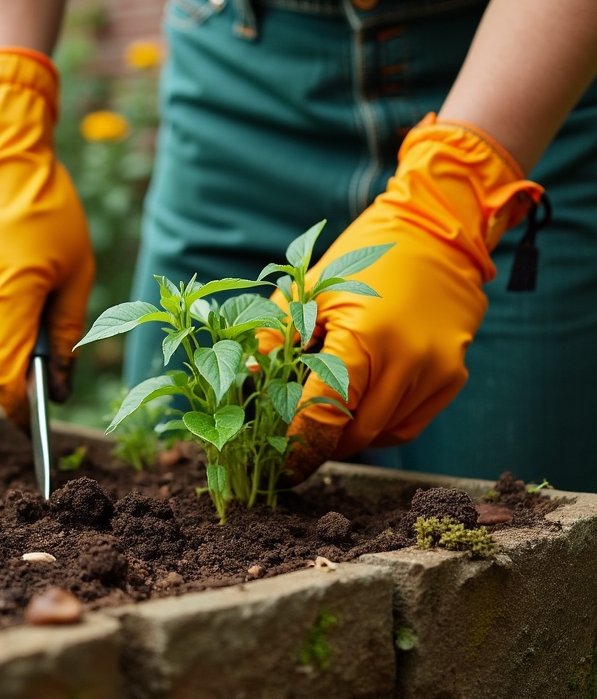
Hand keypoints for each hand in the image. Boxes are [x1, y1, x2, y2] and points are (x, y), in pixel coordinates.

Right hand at [0, 48, 93, 425]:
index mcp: (6, 301)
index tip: (36, 428)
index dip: (21, 410)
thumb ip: (67, 331)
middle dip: (21, 370)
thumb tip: (59, 381)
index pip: (6, 378)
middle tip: (54, 358)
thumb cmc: (47, 208)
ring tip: (39, 306)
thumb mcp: (76, 272)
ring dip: (9, 340)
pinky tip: (18, 283)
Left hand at [259, 114, 542, 482]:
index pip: (324, 414)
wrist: (434, 232)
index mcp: (364, 338)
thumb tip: (245, 382)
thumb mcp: (307, 291)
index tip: (277, 466)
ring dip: (349, 435)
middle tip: (294, 439)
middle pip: (354, 435)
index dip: (297, 445)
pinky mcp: (453, 377)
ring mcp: (436, 372)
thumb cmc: (360, 258)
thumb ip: (272, 339)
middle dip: (320, 443)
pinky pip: (408, 425)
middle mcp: (407, 361)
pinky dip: (379, 426)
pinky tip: (360, 405)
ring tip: (326, 412)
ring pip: (382, 436)